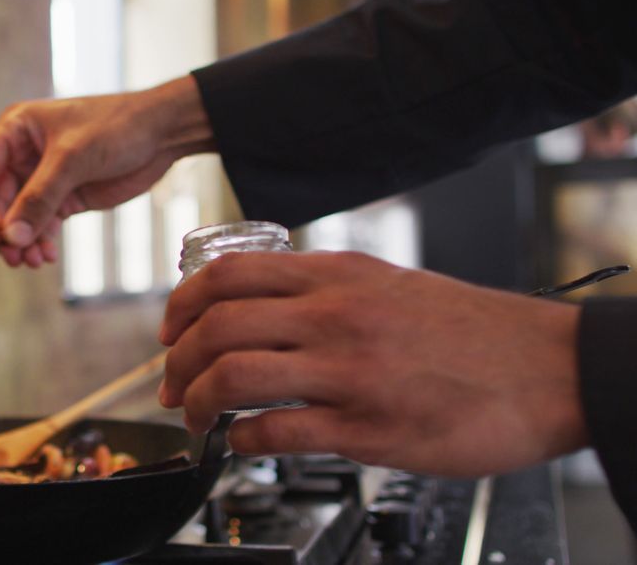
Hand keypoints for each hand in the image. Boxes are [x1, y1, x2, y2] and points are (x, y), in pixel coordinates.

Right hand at [0, 76, 214, 266]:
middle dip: (4, 230)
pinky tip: (47, 256)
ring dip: (22, 241)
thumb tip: (11, 237)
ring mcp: (43, 177)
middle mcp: (23, 153)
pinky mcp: (65, 196)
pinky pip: (42, 224)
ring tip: (32, 262)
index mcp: (15, 130)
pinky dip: (41, 241)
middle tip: (13, 257)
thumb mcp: (73, 158)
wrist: (162, 133)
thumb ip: (39, 198)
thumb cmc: (116, 127)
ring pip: (18, 217)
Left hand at [158, 251, 585, 476]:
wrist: (548, 368)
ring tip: (200, 419)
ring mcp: (349, 371)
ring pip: (233, 377)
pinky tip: (245, 444)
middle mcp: (334, 315)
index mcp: (335, 275)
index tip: (170, 333)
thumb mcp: (387, 284)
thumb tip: (259, 311)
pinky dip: (243, 441)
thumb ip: (321, 293)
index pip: (226, 275)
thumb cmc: (471, 331)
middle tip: (172, 386)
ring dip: (198, 404)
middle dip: (176, 363)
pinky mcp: (369, 427)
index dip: (180, 306)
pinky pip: (277, 433)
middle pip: (215, 327)